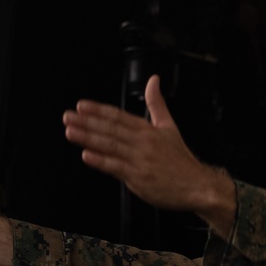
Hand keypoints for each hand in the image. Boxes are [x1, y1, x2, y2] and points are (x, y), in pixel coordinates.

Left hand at [63, 76, 236, 232]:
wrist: (197, 185)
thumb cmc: (180, 160)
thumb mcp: (169, 127)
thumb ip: (157, 103)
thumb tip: (153, 80)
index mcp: (148, 130)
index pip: (119, 116)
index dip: (99, 110)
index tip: (82, 106)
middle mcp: (142, 143)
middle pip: (111, 129)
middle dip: (87, 122)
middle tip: (69, 116)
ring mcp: (139, 160)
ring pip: (110, 146)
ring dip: (88, 138)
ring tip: (71, 131)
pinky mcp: (138, 178)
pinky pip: (116, 167)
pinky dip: (101, 161)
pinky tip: (87, 155)